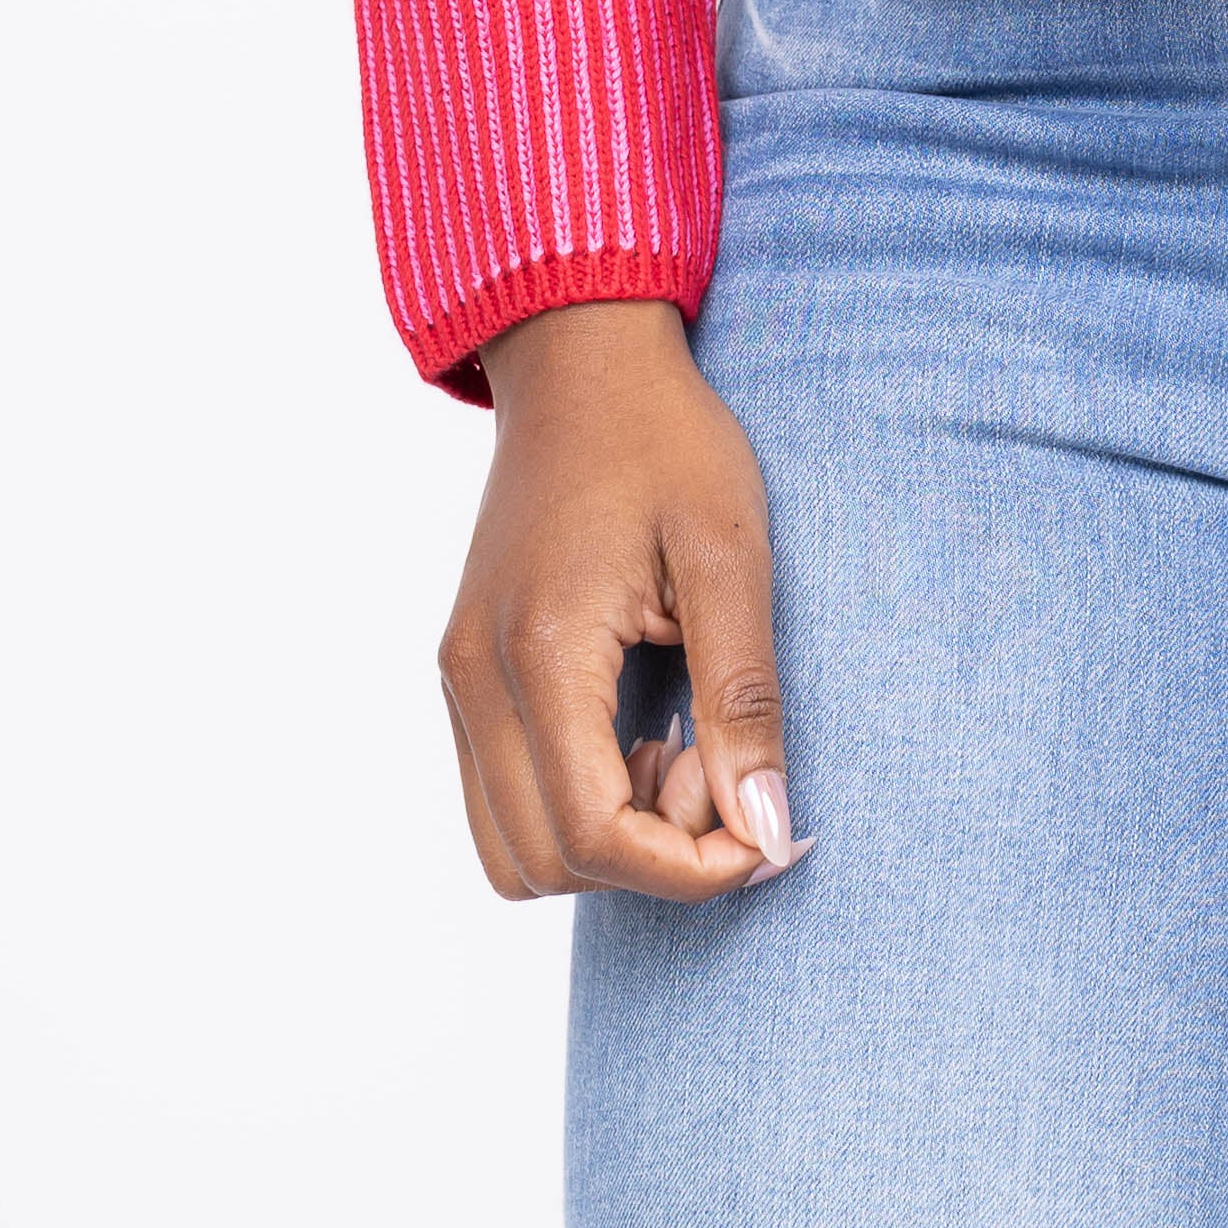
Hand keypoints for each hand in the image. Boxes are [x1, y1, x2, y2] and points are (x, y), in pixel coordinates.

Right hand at [437, 297, 812, 903]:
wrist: (581, 358)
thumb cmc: (665, 439)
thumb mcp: (731, 554)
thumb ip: (744, 697)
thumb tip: (766, 829)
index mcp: (539, 651)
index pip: (594, 837)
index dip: (689, 869)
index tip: (768, 834)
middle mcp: (474, 679)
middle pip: (545, 863)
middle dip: (651, 857)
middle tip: (728, 770)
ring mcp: (458, 679)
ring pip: (514, 849)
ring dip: (610, 837)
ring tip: (686, 750)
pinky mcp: (464, 673)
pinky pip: (503, 798)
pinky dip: (577, 802)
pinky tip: (645, 732)